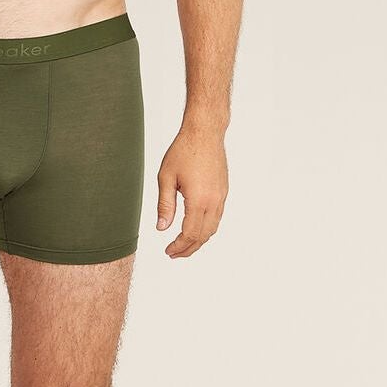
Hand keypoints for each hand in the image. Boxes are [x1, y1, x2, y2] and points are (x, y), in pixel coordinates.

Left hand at [155, 123, 227, 257]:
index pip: (190, 233)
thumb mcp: (166, 178)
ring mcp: (221, 197)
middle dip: (189, 248)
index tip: (168, 251)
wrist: (205, 133)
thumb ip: (165, 205)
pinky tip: (195, 228)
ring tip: (184, 245)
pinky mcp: (223, 191)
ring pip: (213, 228)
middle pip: (203, 236)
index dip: (179, 246)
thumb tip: (162, 228)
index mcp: (198, 200)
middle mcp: (214, 201)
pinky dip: (206, 228)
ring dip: (199, 240)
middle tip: (174, 254)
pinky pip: (217, 217)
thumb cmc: (184, 151)